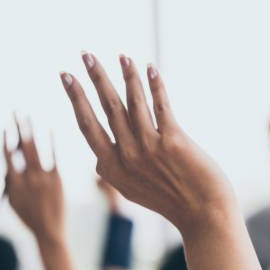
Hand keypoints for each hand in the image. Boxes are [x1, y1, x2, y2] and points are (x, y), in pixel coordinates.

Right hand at [4, 125, 63, 242]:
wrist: (49, 231)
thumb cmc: (30, 217)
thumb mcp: (13, 202)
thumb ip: (9, 183)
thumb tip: (8, 167)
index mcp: (14, 183)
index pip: (7, 157)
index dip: (5, 141)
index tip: (5, 128)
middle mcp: (27, 177)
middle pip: (20, 147)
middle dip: (17, 128)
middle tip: (15, 112)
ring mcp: (43, 177)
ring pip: (35, 149)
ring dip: (30, 130)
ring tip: (27, 116)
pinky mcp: (56, 179)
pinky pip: (53, 157)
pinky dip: (51, 143)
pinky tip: (50, 130)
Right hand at [60, 54, 235, 232]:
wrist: (202, 215)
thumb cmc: (169, 200)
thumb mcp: (132, 190)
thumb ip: (114, 172)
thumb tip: (98, 161)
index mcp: (111, 168)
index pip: (87, 125)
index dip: (76, 98)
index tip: (67, 76)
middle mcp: (126, 156)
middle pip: (106, 108)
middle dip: (94, 77)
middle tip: (85, 54)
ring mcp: (148, 148)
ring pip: (133, 103)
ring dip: (126, 75)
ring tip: (122, 56)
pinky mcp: (173, 141)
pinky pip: (161, 106)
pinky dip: (155, 85)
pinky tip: (150, 69)